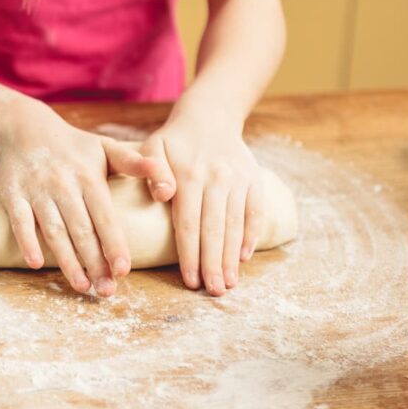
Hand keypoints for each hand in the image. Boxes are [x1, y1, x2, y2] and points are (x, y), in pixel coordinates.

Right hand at [0, 99, 155, 296]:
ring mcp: (36, 190)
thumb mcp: (106, 147)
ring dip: (67, 260)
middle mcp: (63, 183)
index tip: (123, 270)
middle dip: (94, 262)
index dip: (114, 244)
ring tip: (82, 286)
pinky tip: (36, 263)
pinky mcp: (12, 195)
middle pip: (81, 229)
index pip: (105, 216)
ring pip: (54, 230)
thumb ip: (135, 163)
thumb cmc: (74, 146)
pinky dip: (27, 241)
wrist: (24, 128)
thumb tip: (168, 182)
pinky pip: (20, 221)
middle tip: (107, 291)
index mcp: (89, 175)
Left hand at [139, 108, 264, 296]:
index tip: (190, 280)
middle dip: (214, 263)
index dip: (190, 254)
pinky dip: (252, 235)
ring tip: (229, 283)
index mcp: (189, 175)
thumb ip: (152, 170)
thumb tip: (162, 195)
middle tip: (213, 292)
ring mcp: (238, 180)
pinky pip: (255, 211)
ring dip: (232, 256)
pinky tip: (245, 257)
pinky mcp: (254, 179)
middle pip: (214, 229)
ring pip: (236, 224)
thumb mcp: (153, 146)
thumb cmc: (174, 140)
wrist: (210, 116)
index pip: (188, 223)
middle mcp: (216, 179)